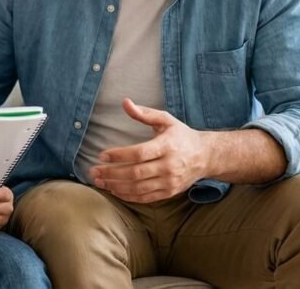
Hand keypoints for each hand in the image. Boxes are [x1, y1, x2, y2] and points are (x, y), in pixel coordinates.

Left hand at [89, 98, 208, 202]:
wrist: (206, 156)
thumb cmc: (181, 135)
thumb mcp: (166, 120)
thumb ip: (144, 113)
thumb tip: (125, 102)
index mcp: (167, 146)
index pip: (139, 153)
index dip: (119, 155)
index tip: (101, 155)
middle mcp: (169, 166)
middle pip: (136, 173)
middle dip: (112, 173)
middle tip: (94, 171)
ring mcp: (170, 182)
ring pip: (138, 188)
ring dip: (116, 186)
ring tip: (99, 182)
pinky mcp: (169, 192)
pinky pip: (145, 197)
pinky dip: (128, 196)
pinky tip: (114, 191)